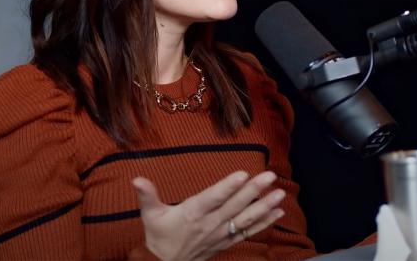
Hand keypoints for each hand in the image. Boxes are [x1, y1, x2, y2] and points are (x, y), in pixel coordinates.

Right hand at [132, 171, 285, 260]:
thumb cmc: (159, 237)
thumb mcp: (150, 215)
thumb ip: (147, 195)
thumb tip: (136, 179)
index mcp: (192, 213)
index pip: (213, 198)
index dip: (227, 187)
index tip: (242, 175)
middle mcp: (210, 223)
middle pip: (234, 206)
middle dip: (254, 191)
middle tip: (270, 177)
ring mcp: (220, 234)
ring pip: (245, 219)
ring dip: (264, 207)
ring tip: (280, 194)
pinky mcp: (226, 242)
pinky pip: (248, 232)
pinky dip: (264, 223)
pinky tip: (278, 213)